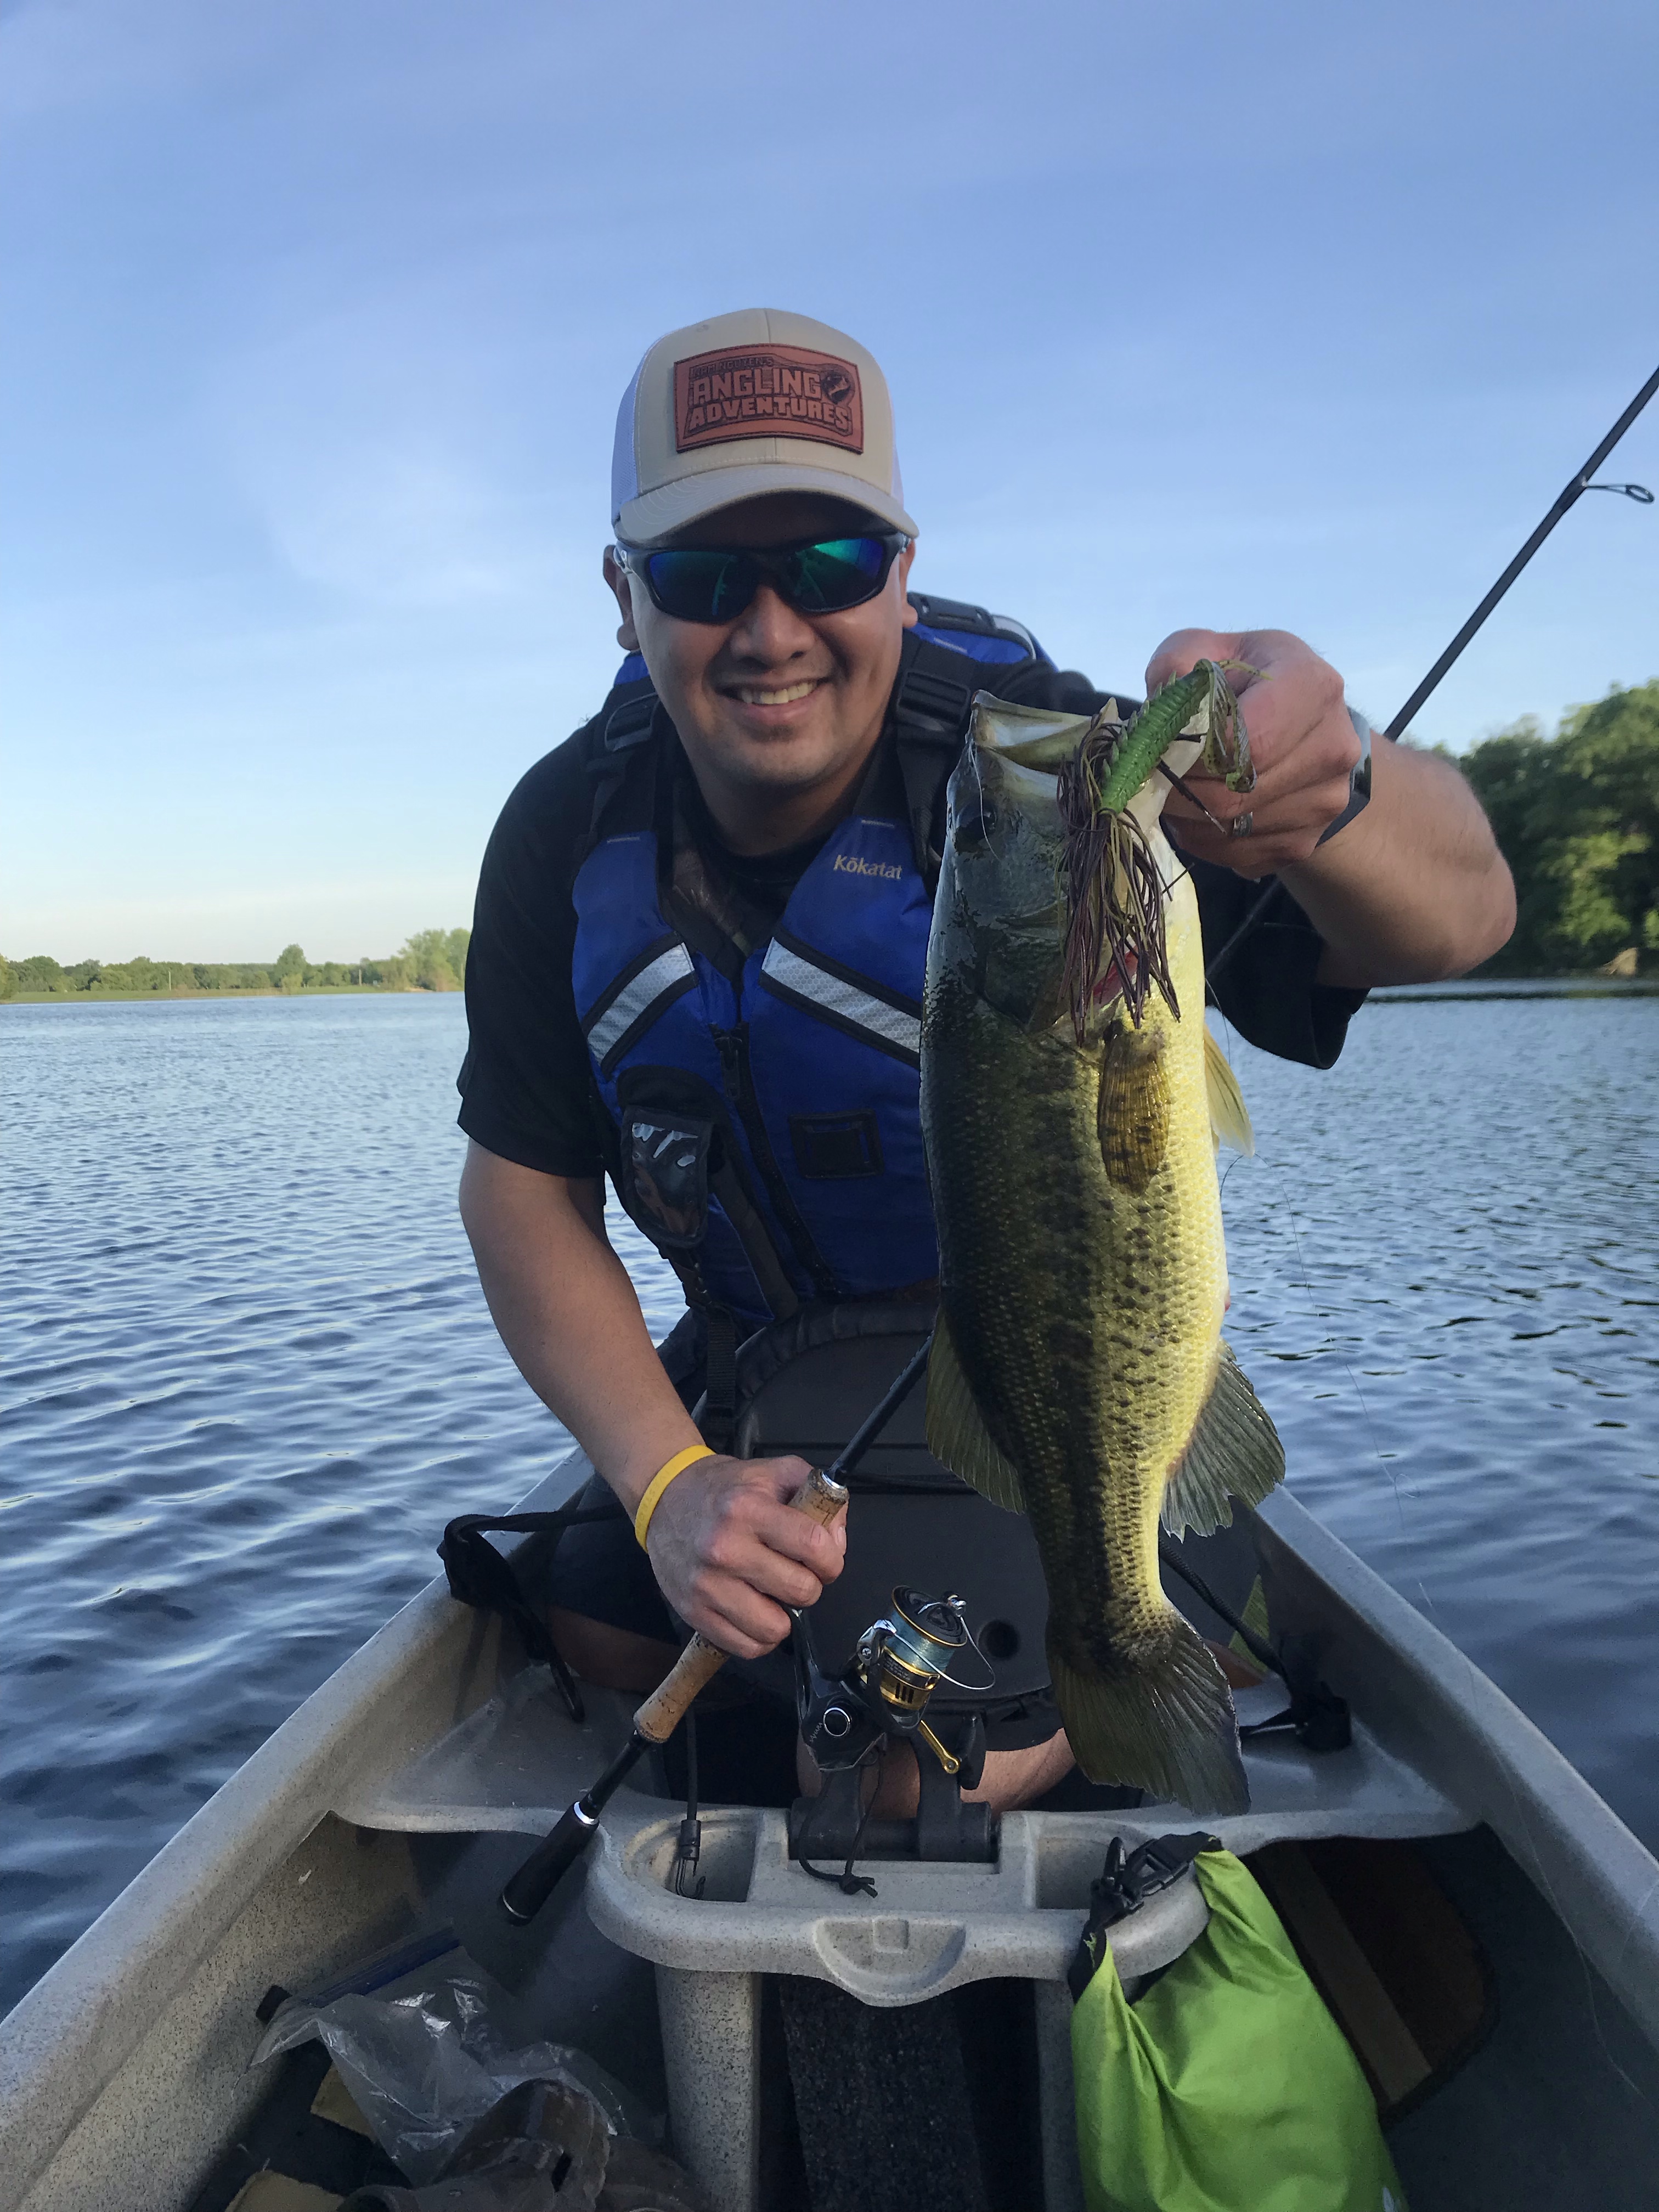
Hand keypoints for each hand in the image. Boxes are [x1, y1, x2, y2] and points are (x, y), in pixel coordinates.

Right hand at [644, 1452, 845, 1658]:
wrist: (664, 1499)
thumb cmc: (723, 1489)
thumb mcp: (773, 1473)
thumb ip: (817, 1494)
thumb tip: (836, 1539)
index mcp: (749, 1509)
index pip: (814, 1547)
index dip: (831, 1558)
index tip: (824, 1558)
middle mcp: (725, 1548)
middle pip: (801, 1590)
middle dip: (809, 1584)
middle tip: (793, 1571)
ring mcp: (707, 1584)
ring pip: (774, 1628)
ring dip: (784, 1616)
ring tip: (772, 1594)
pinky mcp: (693, 1612)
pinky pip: (746, 1646)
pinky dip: (759, 1636)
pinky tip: (754, 1611)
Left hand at [1146, 628, 1359, 878]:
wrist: (1306, 729)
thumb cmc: (1250, 683)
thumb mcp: (1214, 650)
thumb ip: (1179, 661)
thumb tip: (1158, 705)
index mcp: (1313, 687)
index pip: (1248, 740)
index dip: (1191, 754)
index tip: (1158, 750)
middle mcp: (1331, 748)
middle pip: (1234, 792)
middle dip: (1178, 789)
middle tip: (1150, 776)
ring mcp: (1324, 803)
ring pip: (1229, 829)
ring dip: (1186, 816)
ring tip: (1174, 788)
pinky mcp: (1304, 842)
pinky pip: (1235, 855)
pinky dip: (1203, 838)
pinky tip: (1198, 810)